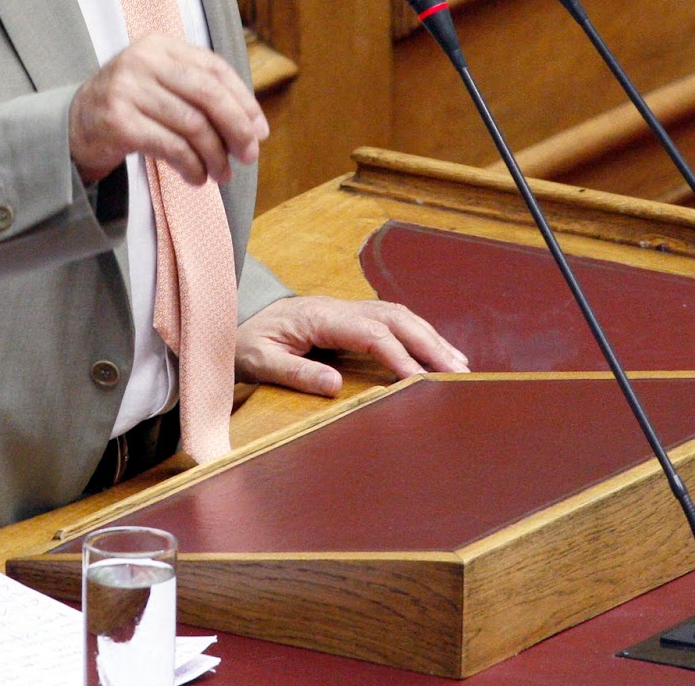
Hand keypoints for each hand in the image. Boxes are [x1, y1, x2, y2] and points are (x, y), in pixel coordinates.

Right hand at [69, 32, 267, 186]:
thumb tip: (254, 127)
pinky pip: (170, 146)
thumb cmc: (131, 106)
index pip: (215, 68)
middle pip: (208, 94)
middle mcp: (143, 60)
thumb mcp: (162, 85)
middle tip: (248, 157)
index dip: (243, 101)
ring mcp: (128, 89)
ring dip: (214, 156)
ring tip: (220, 175)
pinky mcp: (118, 121)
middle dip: (236, 128)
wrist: (74, 124)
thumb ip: (202, 94)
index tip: (259, 131)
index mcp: (161, 45)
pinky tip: (196, 177)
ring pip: (192, 125)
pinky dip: (191, 166)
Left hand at [234, 295, 468, 396]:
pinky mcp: (350, 319)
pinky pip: (392, 322)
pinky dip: (418, 335)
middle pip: (395, 318)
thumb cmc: (246, 341)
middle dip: (429, 343)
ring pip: (399, 316)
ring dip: (430, 338)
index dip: (398, 356)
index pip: (370, 333)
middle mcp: (340, 308)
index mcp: (320, 316)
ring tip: (459, 365)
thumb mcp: (259, 360)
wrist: (235, 317)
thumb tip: (336, 386)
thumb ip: (295, 372)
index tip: (419, 381)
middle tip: (458, 373)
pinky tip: (436, 353)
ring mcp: (347, 310)